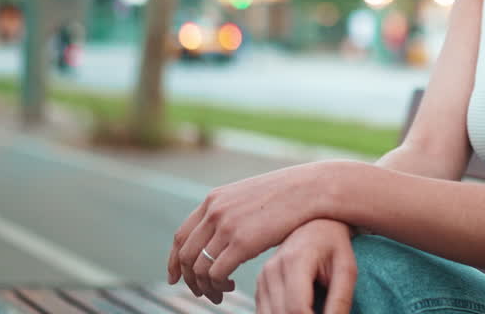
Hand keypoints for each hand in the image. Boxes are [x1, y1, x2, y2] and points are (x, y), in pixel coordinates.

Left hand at [167, 163, 326, 303]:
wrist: (310, 189)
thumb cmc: (287, 196)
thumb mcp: (249, 197)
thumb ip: (231, 212)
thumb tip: (221, 234)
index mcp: (214, 200)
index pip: (180, 235)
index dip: (174, 260)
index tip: (176, 277)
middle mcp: (215, 211)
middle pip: (185, 254)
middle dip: (188, 279)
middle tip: (201, 292)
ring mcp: (227, 226)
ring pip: (199, 268)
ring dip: (205, 287)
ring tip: (220, 294)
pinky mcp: (242, 242)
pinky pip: (216, 273)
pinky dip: (218, 286)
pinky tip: (231, 287)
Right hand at [255, 219, 358, 313]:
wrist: (316, 224)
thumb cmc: (334, 245)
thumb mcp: (346, 270)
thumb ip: (340, 300)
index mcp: (294, 260)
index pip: (297, 308)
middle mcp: (272, 269)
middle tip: (321, 312)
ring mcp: (262, 278)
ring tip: (312, 310)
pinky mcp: (260, 285)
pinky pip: (264, 313)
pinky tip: (300, 310)